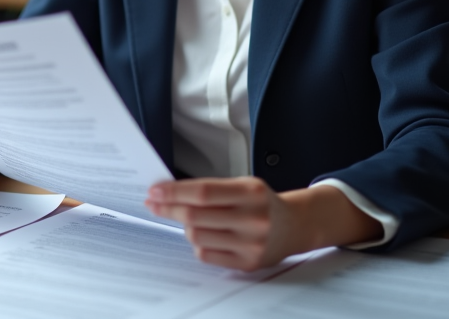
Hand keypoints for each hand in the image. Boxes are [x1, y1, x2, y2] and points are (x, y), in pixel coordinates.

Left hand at [145, 177, 295, 270]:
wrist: (293, 226)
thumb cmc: (262, 203)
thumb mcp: (242, 185)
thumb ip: (209, 188)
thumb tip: (168, 192)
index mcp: (251, 193)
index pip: (202, 192)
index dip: (173, 192)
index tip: (155, 191)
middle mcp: (253, 218)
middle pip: (195, 216)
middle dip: (168, 208)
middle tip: (155, 203)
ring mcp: (251, 243)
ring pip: (196, 236)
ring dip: (185, 226)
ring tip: (191, 219)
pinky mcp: (247, 263)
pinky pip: (206, 254)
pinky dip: (198, 243)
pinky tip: (205, 234)